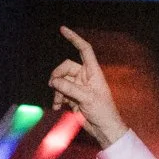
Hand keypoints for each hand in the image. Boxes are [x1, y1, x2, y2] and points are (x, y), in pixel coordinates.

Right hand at [49, 27, 129, 147]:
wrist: (104, 129)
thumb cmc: (103, 111)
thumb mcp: (87, 98)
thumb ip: (70, 88)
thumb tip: (54, 81)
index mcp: (93, 71)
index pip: (84, 49)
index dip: (74, 38)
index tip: (63, 29)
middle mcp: (85, 76)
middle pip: (66, 67)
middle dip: (58, 76)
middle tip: (54, 86)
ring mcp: (79, 87)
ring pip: (61, 81)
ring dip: (57, 91)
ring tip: (58, 103)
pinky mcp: (73, 97)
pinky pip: (60, 93)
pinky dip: (57, 99)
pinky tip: (58, 107)